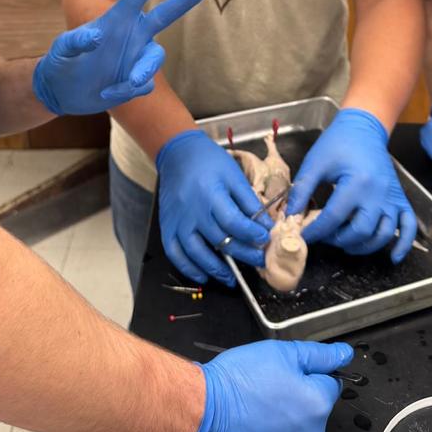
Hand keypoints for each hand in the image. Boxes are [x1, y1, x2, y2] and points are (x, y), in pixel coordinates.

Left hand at [32, 0, 207, 114]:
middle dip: (182, 1)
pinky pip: (143, 86)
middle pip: (164, 16)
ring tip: (129, 84)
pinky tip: (106, 94)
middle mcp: (132, 36)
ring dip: (144, 71)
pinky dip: (125, 91)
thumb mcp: (62, 50)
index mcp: (116, 21)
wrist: (63, 93)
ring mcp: (136, 58)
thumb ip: (76, 41)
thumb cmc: (61, 63)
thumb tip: (97, 35)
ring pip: (155, 60)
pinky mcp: (136, 81)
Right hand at [156, 131, 272, 286]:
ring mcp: (178, 221)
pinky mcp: (167, 226)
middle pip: (219, 240)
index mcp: (211, 194)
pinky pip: (175, 254)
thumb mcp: (233, 174)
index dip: (251, 234)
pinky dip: (188, 268)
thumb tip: (264, 224)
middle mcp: (192, 211)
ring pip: (196, 253)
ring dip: (215, 269)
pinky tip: (203, 276)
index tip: (265, 240)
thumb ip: (248, 200)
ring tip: (231, 278)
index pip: (233, 222)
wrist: (178, 153)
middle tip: (258, 261)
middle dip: (242, 253)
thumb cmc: (209, 161)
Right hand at [177, 340, 353, 431]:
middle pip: (314, 409)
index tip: (288, 372)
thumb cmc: (237, 383)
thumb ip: (318, 354)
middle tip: (268, 386)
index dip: (308, 372)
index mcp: (318, 404)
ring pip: (297, 430)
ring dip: (284, 419)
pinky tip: (251, 425)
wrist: (201, 413)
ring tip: (256, 406)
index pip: (330, 382)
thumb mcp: (282, 353)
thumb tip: (343, 354)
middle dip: (297, 396)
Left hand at [286, 108, 415, 263]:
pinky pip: (409, 226)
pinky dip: (403, 245)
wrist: (363, 127)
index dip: (315, 231)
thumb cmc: (338, 143)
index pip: (334, 218)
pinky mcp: (400, 198)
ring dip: (364, 246)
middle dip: (338, 240)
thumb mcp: (315, 162)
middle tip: (324, 237)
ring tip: (345, 243)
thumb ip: (302, 189)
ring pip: (383, 235)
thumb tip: (290, 216)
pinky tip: (392, 257)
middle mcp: (378, 193)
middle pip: (360, 231)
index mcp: (357, 183)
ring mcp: (392, 197)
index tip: (303, 235)